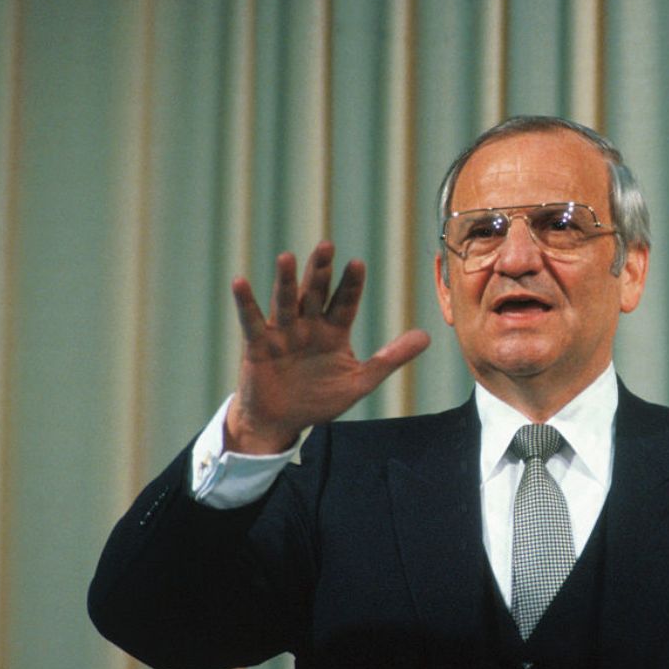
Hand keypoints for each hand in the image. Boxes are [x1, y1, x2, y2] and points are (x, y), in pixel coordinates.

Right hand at [225, 242, 430, 453]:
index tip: (357, 264)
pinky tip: (240, 282)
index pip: (345, 302)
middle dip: (321, 271)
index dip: (350, 285)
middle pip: (316, 293)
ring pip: (286, 301)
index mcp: (333, 331)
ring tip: (287, 257)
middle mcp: (308, 325)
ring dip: (286, 280)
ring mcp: (283, 333)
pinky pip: (252, 322)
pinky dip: (246, 303)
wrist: (283, 422)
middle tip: (326, 246)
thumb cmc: (320, 399)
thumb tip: (427, 336)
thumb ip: (391, 358)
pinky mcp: (259, 345)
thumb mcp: (361, 380)